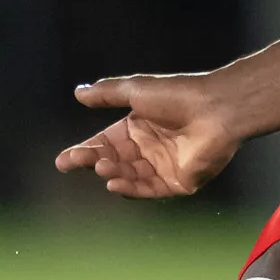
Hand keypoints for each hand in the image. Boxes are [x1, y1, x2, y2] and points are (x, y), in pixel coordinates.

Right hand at [55, 73, 244, 198]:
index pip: (105, 143)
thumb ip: (107, 93)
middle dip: (93, 162)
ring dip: (112, 173)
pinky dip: (131, 188)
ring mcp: (163, 167)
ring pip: (129, 176)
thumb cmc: (178, 95)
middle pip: (114, 161)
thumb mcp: (137, 90)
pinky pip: (149, 189)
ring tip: (101, 167)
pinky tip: (114, 183)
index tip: (64, 159)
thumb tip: (78, 92)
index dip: (85, 151)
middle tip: (73, 162)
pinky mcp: (178, 183)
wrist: (216, 109)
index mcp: (138, 128)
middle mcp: (148, 149)